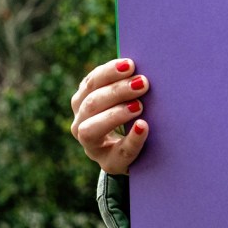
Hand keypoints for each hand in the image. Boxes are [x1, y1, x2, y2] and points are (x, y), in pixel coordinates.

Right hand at [70, 58, 148, 174]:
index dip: (108, 72)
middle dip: (116, 91)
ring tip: (139, 105)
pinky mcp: (110, 163)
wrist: (136, 155)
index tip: (130, 64)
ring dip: (115, 114)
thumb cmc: (132, 118)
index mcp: (83, 102)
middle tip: (143, 82)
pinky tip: (144, 127)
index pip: (90, 83)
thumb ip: (128, 84)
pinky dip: (132, 139)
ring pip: (91, 129)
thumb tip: (147, 64)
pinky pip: (120, 153)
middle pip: (91, 104)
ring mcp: (92, 146)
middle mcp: (81, 124)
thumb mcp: (125, 100)